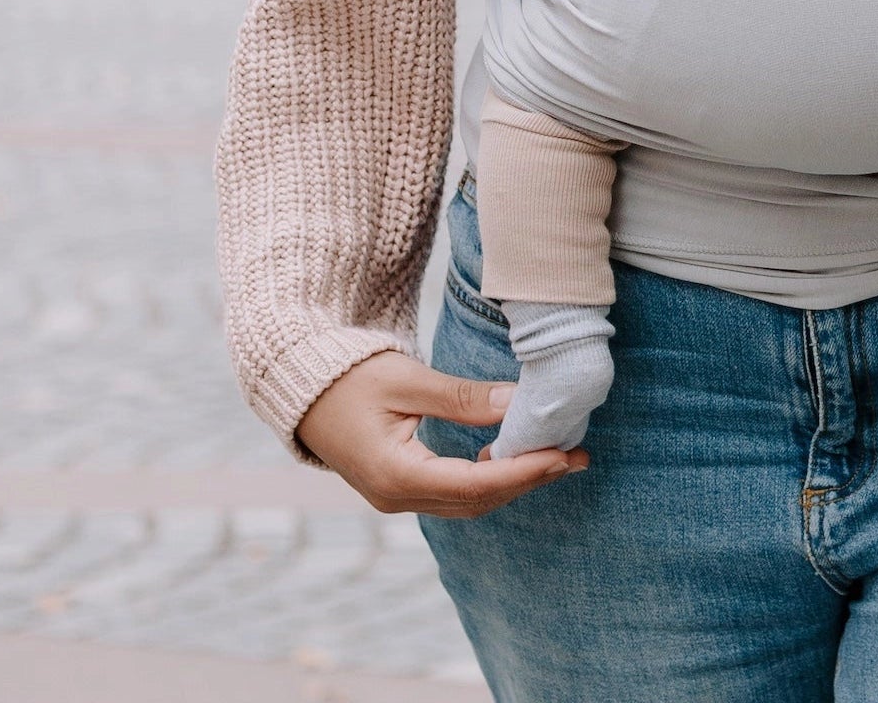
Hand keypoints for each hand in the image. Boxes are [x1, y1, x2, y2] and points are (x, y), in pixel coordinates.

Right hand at [297, 352, 584, 516]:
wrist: (301, 389)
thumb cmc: (349, 377)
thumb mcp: (409, 379)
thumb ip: (463, 397)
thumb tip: (519, 402)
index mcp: (395, 475)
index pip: (474, 482)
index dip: (523, 471)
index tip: (562, 454)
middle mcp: (396, 497)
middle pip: (477, 500)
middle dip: (529, 479)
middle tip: (576, 456)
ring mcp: (397, 497)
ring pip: (468, 502)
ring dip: (514, 482)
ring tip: (557, 457)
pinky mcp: (400, 487)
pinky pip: (454, 493)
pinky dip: (490, 478)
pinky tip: (513, 456)